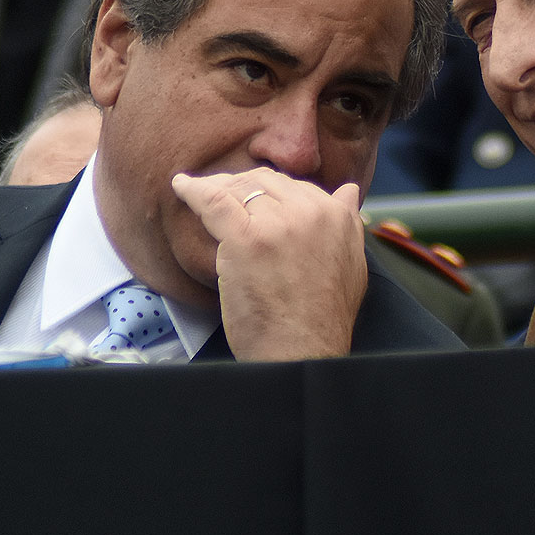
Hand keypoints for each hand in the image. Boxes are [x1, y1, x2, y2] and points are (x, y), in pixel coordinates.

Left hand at [172, 167, 366, 360]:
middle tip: (221, 195)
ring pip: (238, 191)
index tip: (249, 197)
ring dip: (218, 192)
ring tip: (200, 194)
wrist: (303, 351)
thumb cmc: (323, 319)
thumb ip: (347, 223)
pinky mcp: (245, 240)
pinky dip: (194, 191)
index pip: (293, 186)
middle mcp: (309, 212)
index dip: (267, 191)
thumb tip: (348, 190)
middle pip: (264, 183)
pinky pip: (214, 202)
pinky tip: (181, 187)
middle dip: (240, 186)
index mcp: (335, 215)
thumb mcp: (352, 264)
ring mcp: (277, 224)